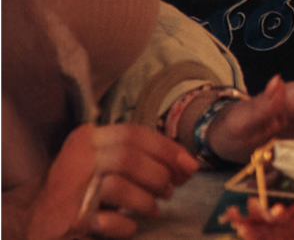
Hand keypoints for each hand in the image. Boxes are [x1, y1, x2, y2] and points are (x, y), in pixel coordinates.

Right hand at [27, 124, 198, 239]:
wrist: (38, 225)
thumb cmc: (82, 193)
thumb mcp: (109, 167)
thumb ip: (141, 160)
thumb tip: (187, 164)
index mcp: (87, 139)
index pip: (134, 133)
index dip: (167, 149)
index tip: (189, 165)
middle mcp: (75, 158)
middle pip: (129, 157)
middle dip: (159, 174)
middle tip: (170, 190)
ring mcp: (69, 189)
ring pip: (119, 184)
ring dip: (145, 200)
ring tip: (153, 209)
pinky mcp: (70, 218)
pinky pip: (108, 220)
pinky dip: (125, 226)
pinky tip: (128, 227)